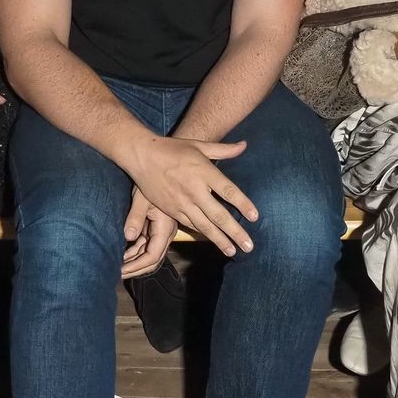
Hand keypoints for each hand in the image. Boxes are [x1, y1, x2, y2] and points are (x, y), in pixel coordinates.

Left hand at [121, 188, 178, 277]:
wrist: (154, 171)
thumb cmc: (148, 181)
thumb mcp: (140, 199)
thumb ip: (135, 218)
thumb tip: (129, 236)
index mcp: (165, 228)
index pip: (153, 255)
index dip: (137, 266)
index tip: (121, 270)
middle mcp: (166, 233)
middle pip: (153, 260)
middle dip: (136, 269)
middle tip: (117, 274)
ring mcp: (161, 232)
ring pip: (149, 255)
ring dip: (134, 262)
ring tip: (118, 266)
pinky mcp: (156, 229)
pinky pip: (147, 246)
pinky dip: (135, 252)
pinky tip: (123, 256)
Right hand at [126, 134, 257, 257]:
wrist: (143, 156)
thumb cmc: (173, 149)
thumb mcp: (199, 145)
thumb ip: (223, 149)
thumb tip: (244, 145)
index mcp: (204, 172)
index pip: (228, 191)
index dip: (243, 204)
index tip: (255, 217)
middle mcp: (194, 189)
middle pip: (218, 215)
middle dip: (235, 232)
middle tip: (248, 246)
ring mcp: (182, 202)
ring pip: (204, 225)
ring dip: (219, 240)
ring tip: (233, 252)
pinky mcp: (171, 210)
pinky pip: (190, 224)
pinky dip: (203, 233)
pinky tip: (213, 241)